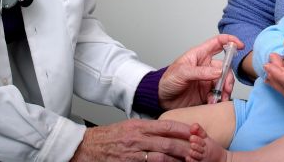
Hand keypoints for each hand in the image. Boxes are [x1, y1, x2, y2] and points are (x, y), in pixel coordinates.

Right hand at [70, 119, 192, 161]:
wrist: (85, 148)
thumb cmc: (107, 138)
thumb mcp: (128, 127)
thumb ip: (145, 129)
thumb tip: (164, 131)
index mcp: (138, 126)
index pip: (166, 125)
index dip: (183, 129)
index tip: (195, 131)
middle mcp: (137, 138)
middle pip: (168, 142)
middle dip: (185, 146)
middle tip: (198, 149)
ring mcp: (134, 153)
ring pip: (162, 156)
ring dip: (177, 159)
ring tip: (189, 161)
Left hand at [159, 34, 242, 109]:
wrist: (161, 100)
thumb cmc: (167, 81)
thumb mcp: (181, 73)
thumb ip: (200, 72)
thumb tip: (218, 72)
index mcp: (199, 55)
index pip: (217, 43)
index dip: (229, 41)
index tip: (240, 45)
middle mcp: (206, 66)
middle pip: (225, 67)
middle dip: (228, 78)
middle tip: (225, 88)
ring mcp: (208, 80)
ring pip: (224, 82)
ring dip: (225, 90)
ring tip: (218, 99)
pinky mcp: (208, 93)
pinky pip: (220, 94)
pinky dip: (219, 99)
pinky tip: (213, 103)